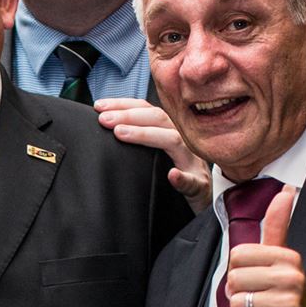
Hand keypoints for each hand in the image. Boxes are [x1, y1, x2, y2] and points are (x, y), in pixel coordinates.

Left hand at [94, 98, 210, 210]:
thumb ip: (141, 141)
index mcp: (170, 132)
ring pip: (173, 141)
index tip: (99, 106)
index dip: (124, 105)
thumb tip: (108, 129)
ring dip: (146, 135)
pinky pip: (193, 182)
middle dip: (129, 116)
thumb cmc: (177, 175)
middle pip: (159, 119)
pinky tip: (172, 175)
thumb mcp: (159, 154)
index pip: (148, 111)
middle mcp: (182, 142)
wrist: (206, 201)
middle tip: (104, 120)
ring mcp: (192, 163)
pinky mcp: (199, 187)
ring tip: (120, 133)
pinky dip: (182, 178)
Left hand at [224, 186, 305, 306]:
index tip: (255, 283)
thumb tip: (286, 192)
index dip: (237, 272)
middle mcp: (294, 276)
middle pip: (234, 277)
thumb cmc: (280, 302)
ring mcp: (292, 302)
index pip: (238, 255)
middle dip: (236, 294)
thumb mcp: (279, 263)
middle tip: (256, 302)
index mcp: (289, 257)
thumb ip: (277, 229)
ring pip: (236, 302)